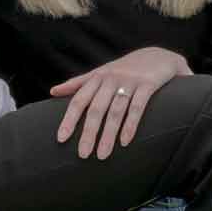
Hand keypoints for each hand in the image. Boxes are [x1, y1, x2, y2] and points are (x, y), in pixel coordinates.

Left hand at [52, 47, 191, 159]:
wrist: (159, 55)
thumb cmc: (125, 68)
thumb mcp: (100, 72)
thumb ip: (78, 83)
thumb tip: (52, 91)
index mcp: (98, 77)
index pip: (79, 100)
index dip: (69, 119)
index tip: (61, 139)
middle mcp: (111, 79)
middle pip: (96, 109)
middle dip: (89, 133)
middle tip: (83, 155)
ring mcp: (130, 81)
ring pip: (116, 111)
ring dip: (108, 134)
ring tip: (102, 155)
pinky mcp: (148, 84)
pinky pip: (138, 107)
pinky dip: (131, 125)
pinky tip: (125, 141)